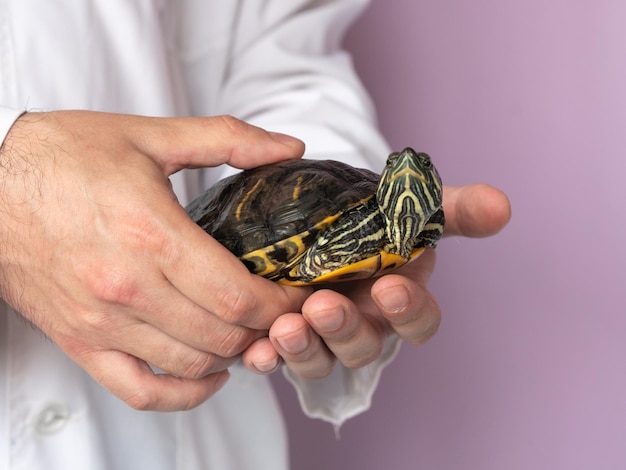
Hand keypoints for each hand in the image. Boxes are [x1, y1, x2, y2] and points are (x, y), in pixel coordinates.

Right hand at [0, 111, 309, 409]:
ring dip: (234, 354)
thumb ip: (227, 139)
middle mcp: (127, 287)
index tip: (297, 292)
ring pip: (192, 364)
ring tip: (251, 331)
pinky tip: (209, 375)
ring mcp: (101, 322)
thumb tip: (288, 146)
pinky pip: (140, 391)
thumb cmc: (62, 157)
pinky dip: (184, 394)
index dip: (280, 302)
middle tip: (282, 309)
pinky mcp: (80, 341)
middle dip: (266, 327)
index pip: (237, 295)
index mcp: (150, 233)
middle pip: (223, 334)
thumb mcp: (150, 136)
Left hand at [242, 183, 510, 377]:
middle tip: (322, 307)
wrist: (320, 215)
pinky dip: (267, 358)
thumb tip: (502, 205)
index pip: (418, 320)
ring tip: (284, 329)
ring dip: (304, 349)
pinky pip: (277, 358)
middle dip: (345, 330)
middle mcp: (364, 324)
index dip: (408, 310)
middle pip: (363, 346)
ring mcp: (322, 335)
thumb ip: (454, 208)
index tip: (390, 286)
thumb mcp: (410, 206)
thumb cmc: (372, 216)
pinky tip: (255, 350)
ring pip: (320, 359)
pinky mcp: (284, 334)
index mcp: (399, 299)